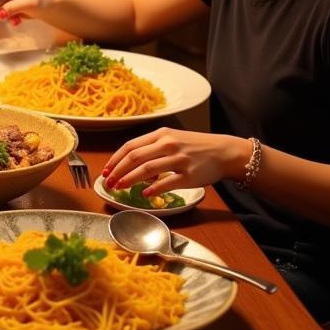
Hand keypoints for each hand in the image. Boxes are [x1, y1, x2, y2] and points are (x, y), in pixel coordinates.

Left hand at [102, 127, 251, 194]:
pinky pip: (167, 182)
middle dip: (117, 171)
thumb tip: (132, 168)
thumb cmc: (195, 147)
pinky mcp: (189, 175)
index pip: (130, 146)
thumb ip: (152, 150)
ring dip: (129, 179)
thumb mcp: (172, 140)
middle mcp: (168, 144)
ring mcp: (179, 159)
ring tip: (120, 187)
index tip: (105, 171)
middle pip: (135, 157)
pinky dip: (153, 188)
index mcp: (160, 134)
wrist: (223, 152)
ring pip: (147, 169)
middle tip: (108, 183)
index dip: (115, 159)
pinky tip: (144, 194)